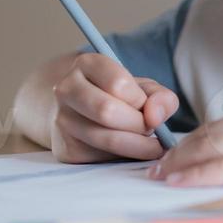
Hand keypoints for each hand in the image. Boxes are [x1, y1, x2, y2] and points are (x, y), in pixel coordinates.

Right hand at [47, 52, 178, 163]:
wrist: (83, 112)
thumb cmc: (120, 98)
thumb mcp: (143, 89)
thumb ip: (160, 97)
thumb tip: (155, 117)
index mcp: (86, 64)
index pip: (118, 83)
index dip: (139, 100)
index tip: (146, 107)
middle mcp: (67, 89)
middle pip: (107, 111)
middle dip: (138, 124)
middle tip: (150, 129)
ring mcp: (62, 119)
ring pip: (104, 138)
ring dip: (135, 145)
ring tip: (148, 143)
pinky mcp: (65, 148)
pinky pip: (99, 158)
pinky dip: (123, 158)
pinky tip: (131, 151)